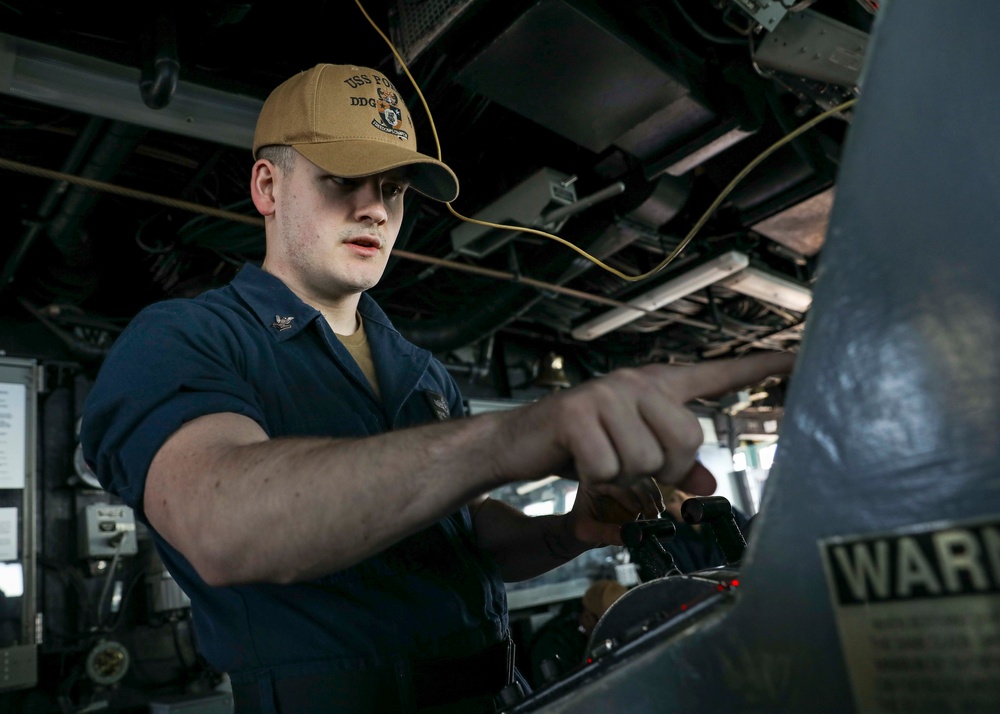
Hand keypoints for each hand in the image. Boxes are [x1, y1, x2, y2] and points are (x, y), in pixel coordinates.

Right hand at [492, 351, 794, 495]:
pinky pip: (609, 468)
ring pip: (647, 461)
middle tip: (634, 469)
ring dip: (624, 479)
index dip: (759, 367)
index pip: (716, 374)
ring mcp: (606, 394)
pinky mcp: (577, 413)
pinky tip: (581, 466)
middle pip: (686, 439)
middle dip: (663, 470)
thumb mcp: (631, 455)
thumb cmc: (581, 447)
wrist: (520, 442)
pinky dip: (596, 482)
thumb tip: (707, 489)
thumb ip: (672, 467)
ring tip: (601, 463)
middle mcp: (635, 383)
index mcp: (655, 387)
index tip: (800, 357)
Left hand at [565, 478, 663, 547]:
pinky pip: (648, 486)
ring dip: (653, 495)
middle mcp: (608, 475)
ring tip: (656, 513)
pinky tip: (658, 510)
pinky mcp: (633, 489)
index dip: (627, 494)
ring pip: (643, 478)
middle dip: (644, 494)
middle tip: (652, 512)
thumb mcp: (587, 532)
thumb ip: (606, 533)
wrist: (583, 529)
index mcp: (592, 479)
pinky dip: (655, 497)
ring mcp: (622, 481)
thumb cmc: (579, 528)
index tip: (637, 511)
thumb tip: (632, 535)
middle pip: (631, 475)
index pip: (612, 479)